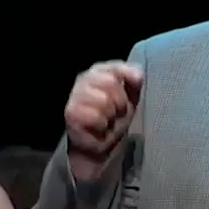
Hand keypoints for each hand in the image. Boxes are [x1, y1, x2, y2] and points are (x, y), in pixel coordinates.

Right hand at [64, 61, 143, 181]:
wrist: (101, 140)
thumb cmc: (116, 114)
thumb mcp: (130, 95)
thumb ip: (134, 79)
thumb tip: (138, 75)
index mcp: (98, 71)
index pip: (115, 67)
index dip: (127, 76)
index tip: (134, 86)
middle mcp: (83, 79)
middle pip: (111, 83)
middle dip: (121, 102)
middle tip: (117, 112)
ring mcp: (74, 96)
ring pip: (104, 101)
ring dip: (111, 115)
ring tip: (108, 120)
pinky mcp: (70, 114)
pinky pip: (96, 117)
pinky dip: (103, 125)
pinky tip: (99, 128)